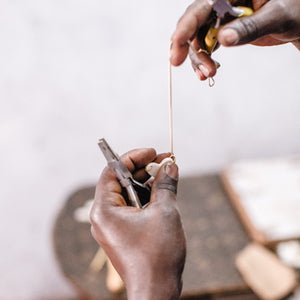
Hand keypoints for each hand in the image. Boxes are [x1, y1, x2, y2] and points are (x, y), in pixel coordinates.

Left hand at [90, 148, 185, 299]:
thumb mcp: (165, 212)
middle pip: (122, 181)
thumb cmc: (157, 255)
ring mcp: (113, 224)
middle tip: (166, 161)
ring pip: (130, 193)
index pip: (113, 170)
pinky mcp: (124, 231)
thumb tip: (171, 166)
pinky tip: (164, 192)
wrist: (156, 291)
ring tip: (169, 175)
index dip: (133, 157)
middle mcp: (104, 215)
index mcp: (105, 209)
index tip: (153, 152)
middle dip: (145, 169)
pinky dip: (148, 197)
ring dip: (149, 182)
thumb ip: (166, 185)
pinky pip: (134, 206)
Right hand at [170, 0, 299, 80]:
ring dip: (199, 58)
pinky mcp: (222, 30)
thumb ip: (251, 27)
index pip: (204, 6)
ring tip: (207, 75)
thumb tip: (223, 39)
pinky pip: (206, 45)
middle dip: (188, 46)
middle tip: (183, 64)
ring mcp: (221, 17)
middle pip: (195, 23)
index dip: (187, 24)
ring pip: (198, 38)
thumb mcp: (278, 16)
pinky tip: (207, 72)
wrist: (298, 19)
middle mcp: (223, 2)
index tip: (177, 42)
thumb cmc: (295, 10)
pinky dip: (204, 60)